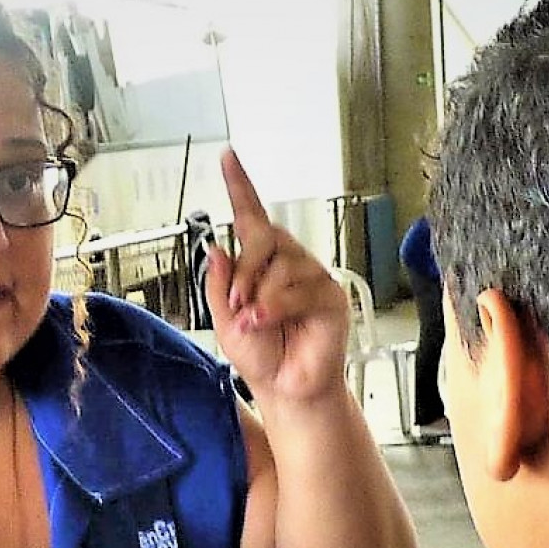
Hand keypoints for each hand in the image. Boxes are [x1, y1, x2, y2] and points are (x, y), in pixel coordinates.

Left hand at [204, 148, 350, 407]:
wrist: (283, 389)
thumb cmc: (260, 357)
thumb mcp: (224, 322)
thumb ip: (219, 286)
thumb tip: (218, 249)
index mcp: (261, 264)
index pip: (251, 217)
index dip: (240, 187)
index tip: (227, 158)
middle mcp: (288, 263)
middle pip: (265, 237)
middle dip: (245, 270)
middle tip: (237, 303)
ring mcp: (311, 277)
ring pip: (282, 265)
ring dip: (261, 295)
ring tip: (255, 322)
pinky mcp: (330, 297)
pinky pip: (301, 288)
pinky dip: (278, 306)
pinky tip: (266, 321)